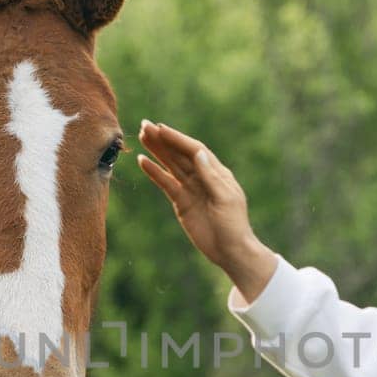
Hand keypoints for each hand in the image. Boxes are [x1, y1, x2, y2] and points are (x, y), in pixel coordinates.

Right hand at [138, 120, 277, 302]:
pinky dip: (155, 173)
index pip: (194, 150)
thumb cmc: (234, 225)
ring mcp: (191, 189)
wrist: (230, 251)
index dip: (177, 139)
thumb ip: (211, 177)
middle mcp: (203, 177)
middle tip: (145, 125)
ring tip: (142, 136)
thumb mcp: (225, 199)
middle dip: (163, 140)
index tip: (161, 129)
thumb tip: (199, 153)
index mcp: (217, 173)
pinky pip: (166, 184)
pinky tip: (143, 161)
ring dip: (157, 151)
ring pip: (171, 165)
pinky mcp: (181, 202)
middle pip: (180, 154)